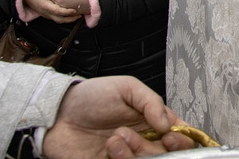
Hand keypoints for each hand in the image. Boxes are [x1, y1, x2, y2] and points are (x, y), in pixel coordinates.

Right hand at [24, 0, 80, 23]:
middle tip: (80, 15)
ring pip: (58, 20)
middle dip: (70, 18)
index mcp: (44, 5)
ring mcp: (46, 15)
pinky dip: (65, 18)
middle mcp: (45, 12)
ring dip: (68, 19)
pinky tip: (72, 15)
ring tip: (79, 16)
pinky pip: (57, 18)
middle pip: (59, 19)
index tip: (74, 10)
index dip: (66, 11)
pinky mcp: (47, 15)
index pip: (56, 10)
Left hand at [44, 76, 195, 157]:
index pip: (179, 134)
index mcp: (152, 121)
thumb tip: (169, 123)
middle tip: (134, 135)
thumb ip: (151, 102)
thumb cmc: (91, 96)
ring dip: (134, 154)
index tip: (171, 136)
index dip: (182, 139)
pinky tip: (108, 149)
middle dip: (153, 148)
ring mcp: (126, 156)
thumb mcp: (126, 87)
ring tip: (114, 139)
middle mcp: (143, 141)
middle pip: (165, 154)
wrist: (56, 114)